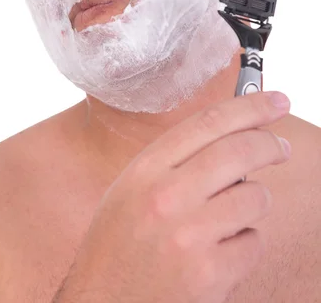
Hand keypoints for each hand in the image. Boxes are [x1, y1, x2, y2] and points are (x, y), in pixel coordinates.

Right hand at [57, 91, 290, 302]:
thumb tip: (232, 136)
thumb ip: (175, 162)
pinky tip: (219, 252)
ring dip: (252, 203)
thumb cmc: (118, 244)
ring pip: (254, 197)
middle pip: (240, 150)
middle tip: (281, 148)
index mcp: (146, 170)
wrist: (102, 302)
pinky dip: (244, 245)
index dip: (250, 106)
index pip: (209, 122)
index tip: (275, 101)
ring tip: (229, 217)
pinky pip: (253, 243)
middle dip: (271, 144)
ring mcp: (189, 237)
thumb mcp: (132, 189)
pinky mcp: (209, 275)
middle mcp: (167, 197)